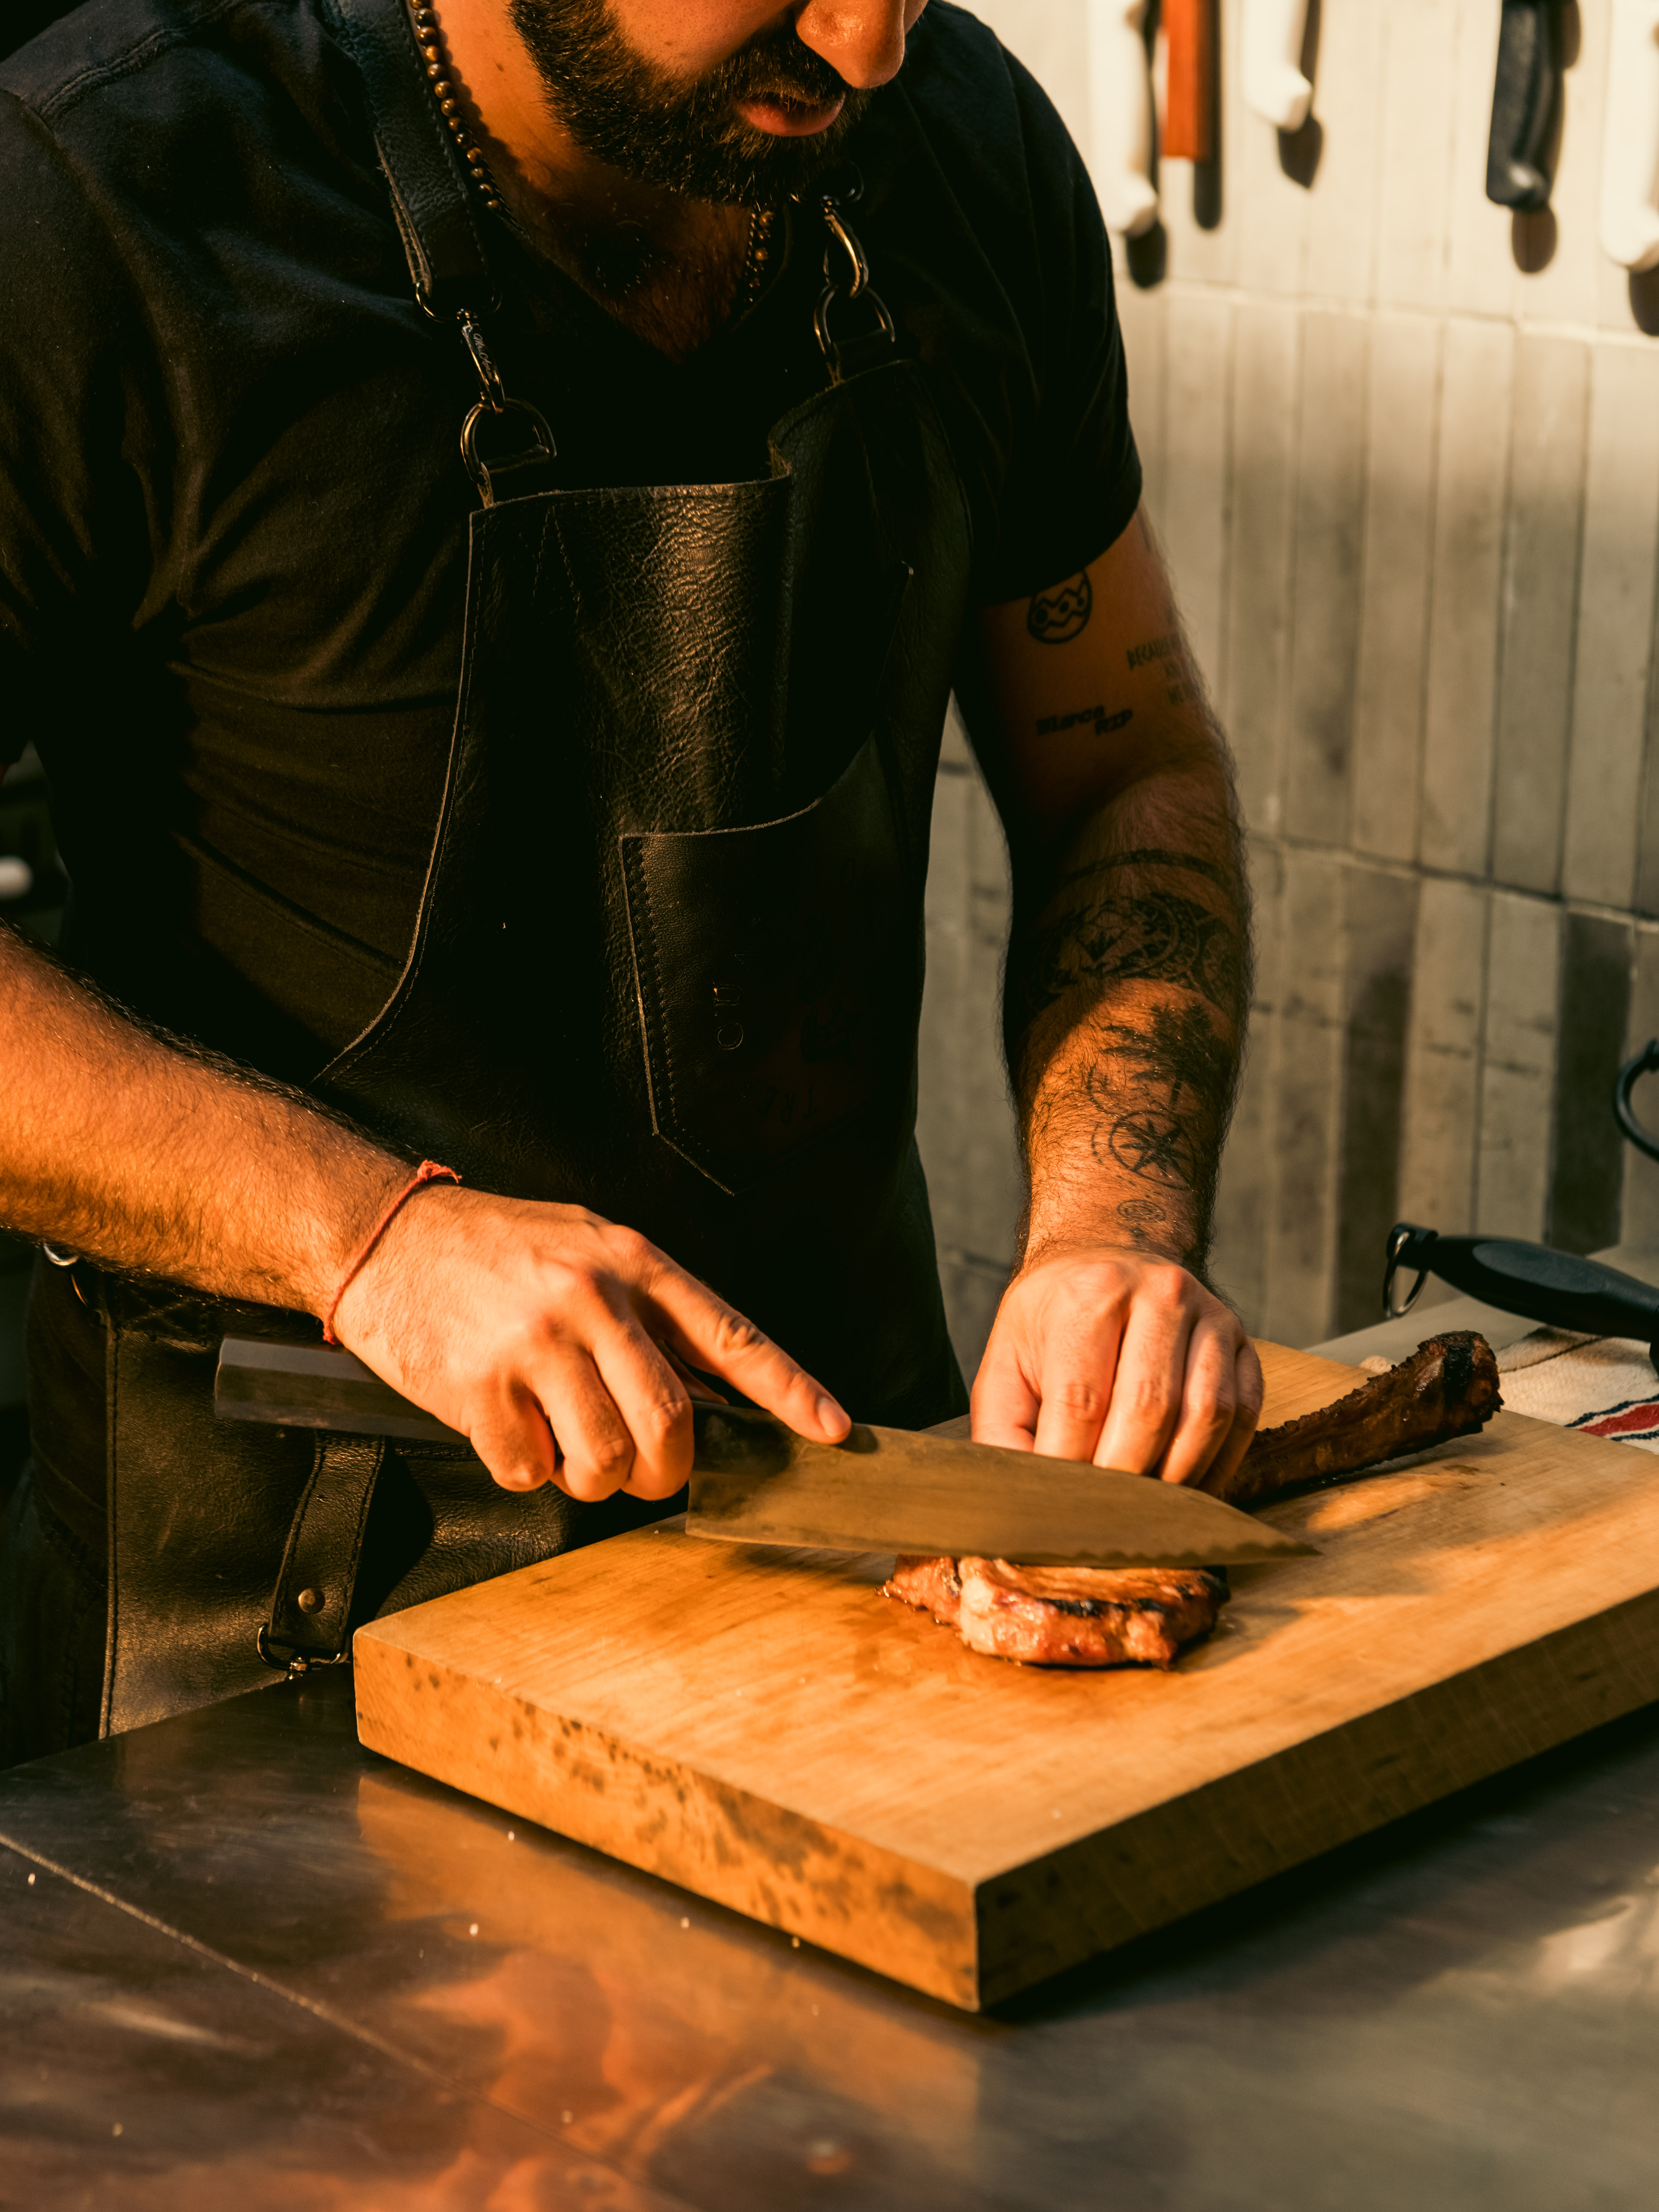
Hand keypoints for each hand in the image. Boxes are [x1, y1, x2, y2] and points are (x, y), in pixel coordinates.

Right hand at [331, 1187, 848, 1502]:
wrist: (384, 1236)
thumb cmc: (493, 1249)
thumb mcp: (588, 1247)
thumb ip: (651, 1311)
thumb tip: (716, 1385)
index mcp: (630, 1262)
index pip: (730, 1336)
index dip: (789, 1390)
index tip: (833, 1430)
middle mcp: (590, 1299)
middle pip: (669, 1423)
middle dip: (663, 1471)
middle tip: (640, 1470)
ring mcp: (533, 1344)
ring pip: (602, 1460)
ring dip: (591, 1479)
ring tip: (564, 1444)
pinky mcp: (477, 1387)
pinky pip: (529, 1470)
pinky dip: (526, 1469)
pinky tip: (508, 1428)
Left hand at [970, 1244, 1261, 1486]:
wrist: (1109, 1256)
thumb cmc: (1053, 1321)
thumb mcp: (1006, 1362)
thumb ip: (1003, 1431)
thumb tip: (1019, 1500)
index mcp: (1090, 1294)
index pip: (1082, 1402)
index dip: (1070, 1469)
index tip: (1057, 1511)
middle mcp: (1159, 1294)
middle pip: (1149, 1410)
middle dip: (1125, 1479)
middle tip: (1102, 1517)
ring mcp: (1211, 1316)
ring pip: (1207, 1416)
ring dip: (1177, 1479)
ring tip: (1144, 1508)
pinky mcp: (1244, 1343)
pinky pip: (1244, 1416)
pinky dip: (1216, 1464)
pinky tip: (1185, 1487)